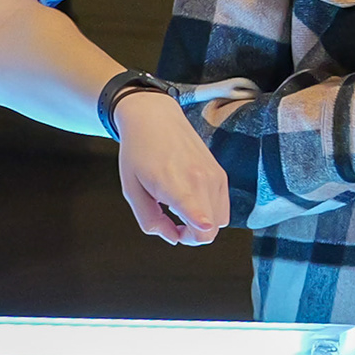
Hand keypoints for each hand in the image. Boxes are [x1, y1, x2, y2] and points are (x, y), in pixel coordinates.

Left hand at [109, 89, 229, 246]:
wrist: (154, 117)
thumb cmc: (138, 151)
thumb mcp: (131, 190)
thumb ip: (149, 220)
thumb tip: (172, 237)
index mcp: (176, 184)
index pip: (200, 218)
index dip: (195, 234)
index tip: (183, 235)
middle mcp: (202, 180)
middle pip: (211, 231)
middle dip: (192, 237)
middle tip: (173, 226)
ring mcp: (215, 176)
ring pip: (220, 221)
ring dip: (202, 225)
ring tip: (180, 211)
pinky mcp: (220, 173)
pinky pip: (223, 206)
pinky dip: (210, 211)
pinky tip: (190, 199)